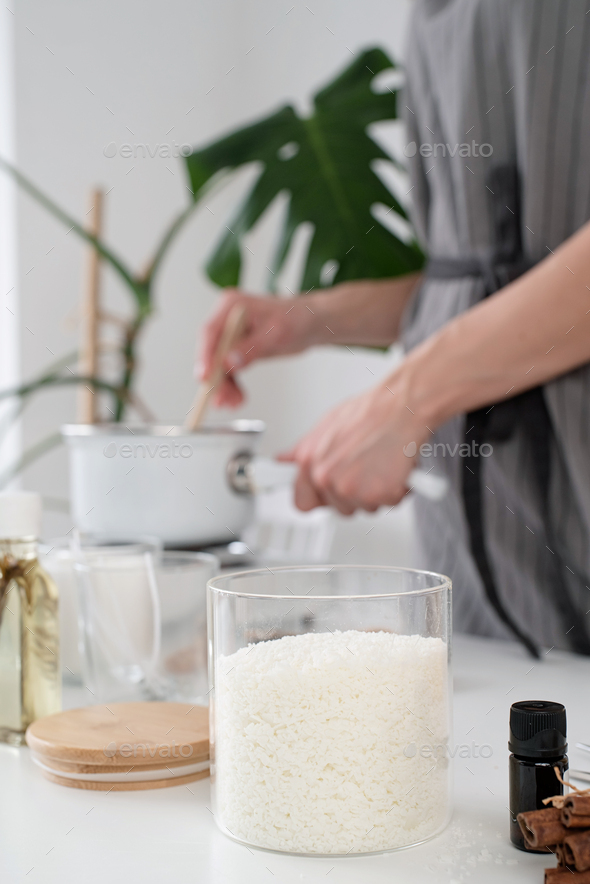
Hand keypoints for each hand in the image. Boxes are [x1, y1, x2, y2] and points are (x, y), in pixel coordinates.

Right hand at [197, 289, 313, 406]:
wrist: (311, 323)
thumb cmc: (298, 318)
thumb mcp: (277, 333)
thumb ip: (252, 348)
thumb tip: (229, 363)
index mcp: (231, 306)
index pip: (210, 332)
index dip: (205, 356)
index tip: (205, 377)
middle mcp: (227, 320)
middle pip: (211, 351)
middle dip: (215, 378)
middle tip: (221, 399)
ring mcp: (232, 335)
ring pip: (219, 365)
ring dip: (224, 386)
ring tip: (233, 403)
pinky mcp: (238, 348)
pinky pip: (229, 370)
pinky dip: (233, 385)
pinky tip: (238, 397)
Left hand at [279, 377, 430, 513]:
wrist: (401, 405)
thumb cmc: (369, 412)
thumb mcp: (326, 425)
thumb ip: (304, 449)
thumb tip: (284, 459)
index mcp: (310, 462)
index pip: (302, 503)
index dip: (318, 500)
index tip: (327, 496)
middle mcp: (327, 477)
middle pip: (339, 508)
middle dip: (354, 493)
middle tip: (366, 468)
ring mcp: (352, 488)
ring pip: (364, 508)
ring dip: (376, 492)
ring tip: (381, 464)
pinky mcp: (379, 494)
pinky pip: (388, 504)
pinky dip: (397, 490)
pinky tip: (395, 468)